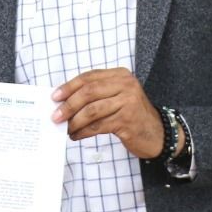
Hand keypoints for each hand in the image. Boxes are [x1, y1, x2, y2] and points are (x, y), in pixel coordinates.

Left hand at [52, 67, 169, 158]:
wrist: (157, 133)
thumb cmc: (131, 114)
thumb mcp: (117, 97)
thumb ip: (96, 94)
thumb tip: (63, 101)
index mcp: (120, 75)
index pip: (89, 77)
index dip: (69, 87)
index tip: (54, 97)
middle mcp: (126, 85)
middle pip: (88, 92)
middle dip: (69, 105)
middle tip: (56, 116)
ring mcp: (128, 102)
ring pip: (92, 110)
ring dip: (75, 121)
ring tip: (66, 129)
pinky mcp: (127, 121)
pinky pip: (98, 126)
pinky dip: (84, 132)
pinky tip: (76, 136)